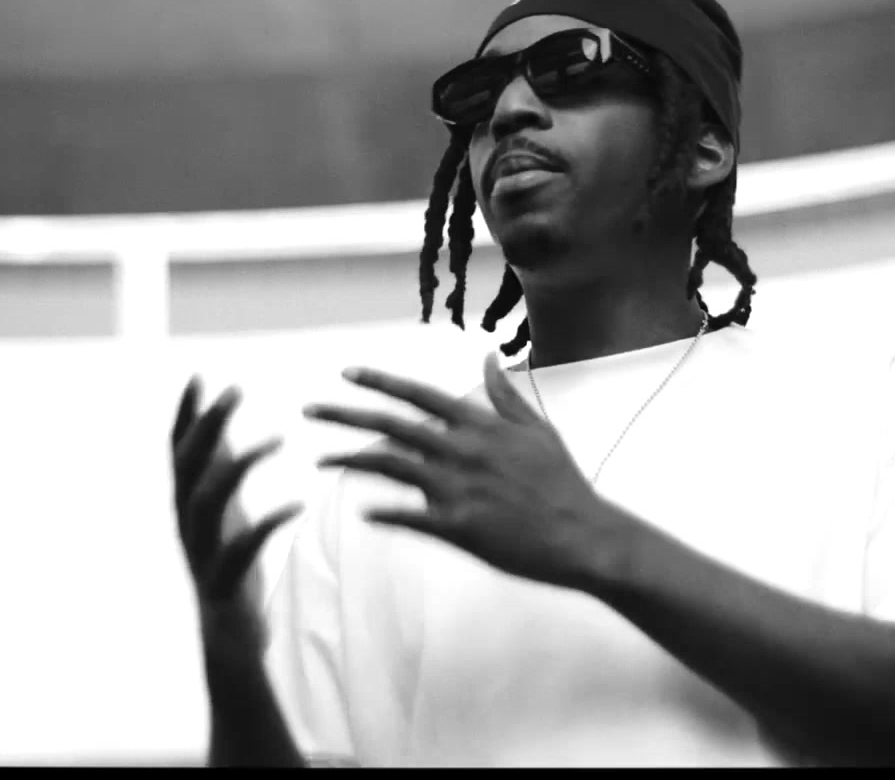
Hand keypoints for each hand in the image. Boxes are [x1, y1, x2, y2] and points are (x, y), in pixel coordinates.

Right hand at [170, 374, 301, 654]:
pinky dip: (266, 523)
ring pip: (207, 503)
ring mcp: (202, 556)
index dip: (184, 415)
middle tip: (234, 390)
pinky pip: (241, 549)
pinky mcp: (224, 584)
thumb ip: (218, 471)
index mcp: (186, 508)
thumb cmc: (230, 571)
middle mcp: (187, 527)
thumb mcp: (224, 514)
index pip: (177, 452)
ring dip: (238, 466)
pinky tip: (295, 505)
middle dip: (208, 426)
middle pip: (188, 468)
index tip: (198, 376)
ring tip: (277, 440)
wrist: (229, 644)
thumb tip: (218, 424)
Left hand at [302, 353, 626, 590]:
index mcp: (481, 426)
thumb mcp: (538, 431)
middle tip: (310, 411)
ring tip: (321, 459)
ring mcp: (459, 489)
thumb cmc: (563, 483)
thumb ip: (505, 396)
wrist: (584, 536)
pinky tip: (362, 512)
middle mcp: (464, 451)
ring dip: (351, 460)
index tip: (347, 374)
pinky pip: (409, 517)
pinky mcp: (459, 527)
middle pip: (392, 426)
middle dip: (346, 415)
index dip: (380, 382)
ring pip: (391, 466)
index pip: (420, 395)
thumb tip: (487, 359)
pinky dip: (383, 513)